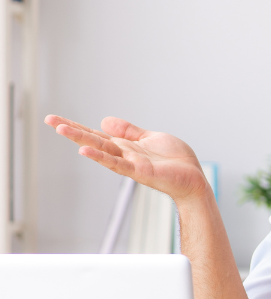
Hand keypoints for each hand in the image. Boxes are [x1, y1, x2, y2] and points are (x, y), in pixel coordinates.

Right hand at [45, 115, 210, 204]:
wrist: (194, 179)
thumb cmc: (175, 161)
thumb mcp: (150, 138)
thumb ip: (129, 131)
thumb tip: (104, 121)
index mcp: (126, 146)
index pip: (96, 134)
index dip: (76, 127)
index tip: (55, 119)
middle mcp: (124, 155)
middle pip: (93, 140)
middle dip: (72, 131)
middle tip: (49, 121)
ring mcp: (131, 164)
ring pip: (101, 150)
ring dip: (81, 140)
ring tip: (61, 130)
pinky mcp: (141, 172)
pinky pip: (118, 164)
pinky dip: (102, 158)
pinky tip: (85, 151)